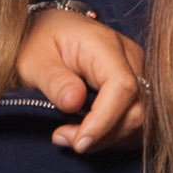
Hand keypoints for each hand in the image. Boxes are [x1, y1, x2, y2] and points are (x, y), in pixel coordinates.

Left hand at [19, 11, 146, 152]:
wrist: (51, 30)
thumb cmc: (40, 42)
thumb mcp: (35, 60)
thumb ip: (54, 81)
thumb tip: (74, 103)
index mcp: (106, 45)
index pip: (122, 87)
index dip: (105, 120)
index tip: (80, 142)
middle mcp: (131, 58)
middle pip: (136, 109)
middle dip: (102, 135)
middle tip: (62, 137)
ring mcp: (138, 73)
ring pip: (138, 120)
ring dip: (105, 138)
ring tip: (67, 135)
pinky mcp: (136, 89)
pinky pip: (133, 121)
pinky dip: (110, 135)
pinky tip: (84, 133)